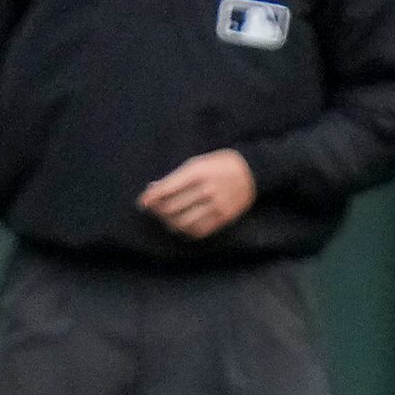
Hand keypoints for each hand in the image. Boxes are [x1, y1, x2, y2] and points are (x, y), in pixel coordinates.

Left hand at [140, 148, 257, 239]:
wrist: (252, 172)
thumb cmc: (220, 164)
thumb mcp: (197, 163)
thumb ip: (175, 177)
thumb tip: (152, 189)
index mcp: (198, 172)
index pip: (167, 189)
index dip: (150, 198)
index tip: (142, 202)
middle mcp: (206, 190)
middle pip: (172, 208)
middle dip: (158, 210)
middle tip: (153, 210)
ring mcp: (216, 206)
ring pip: (183, 222)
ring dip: (169, 223)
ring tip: (166, 219)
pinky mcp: (224, 218)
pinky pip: (199, 231)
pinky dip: (185, 231)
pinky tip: (182, 225)